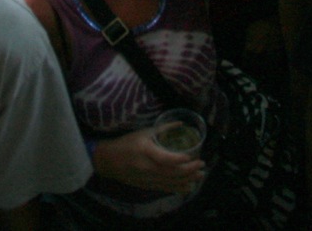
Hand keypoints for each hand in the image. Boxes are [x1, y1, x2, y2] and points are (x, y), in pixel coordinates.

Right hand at [90, 128, 205, 193]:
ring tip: (199, 176)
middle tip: (202, 165)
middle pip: (172, 172)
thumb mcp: (143, 132)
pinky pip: (165, 188)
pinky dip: (178, 188)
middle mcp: (147, 167)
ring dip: (187, 180)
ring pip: (170, 182)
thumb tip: (181, 123)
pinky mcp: (147, 186)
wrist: (109, 161)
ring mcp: (147, 179)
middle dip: (189, 170)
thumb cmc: (126, 143)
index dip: (181, 159)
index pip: (166, 158)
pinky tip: (188, 186)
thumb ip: (163, 128)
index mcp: (145, 151)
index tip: (193, 156)